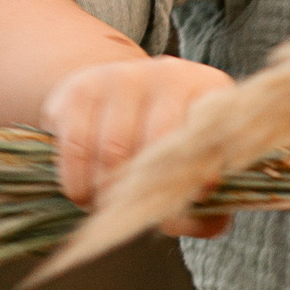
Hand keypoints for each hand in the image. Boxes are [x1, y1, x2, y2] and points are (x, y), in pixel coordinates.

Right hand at [44, 55, 237, 236]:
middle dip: (148, 192)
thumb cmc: (165, 139)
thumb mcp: (196, 160)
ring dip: (109, 193)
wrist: (114, 95)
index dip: (200, 174)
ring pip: (114, 151)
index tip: (194, 200)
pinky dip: (79, 182)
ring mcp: (122, 77)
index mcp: (208, 89)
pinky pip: (77, 148)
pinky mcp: (80, 89)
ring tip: (109, 207)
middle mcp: (168, 74)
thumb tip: (205, 210)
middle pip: (158, 145)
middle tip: (140, 215)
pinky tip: (84, 194)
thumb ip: (212, 198)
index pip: (208, 134)